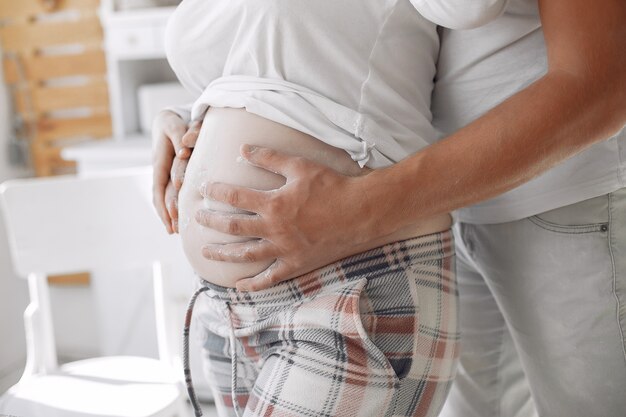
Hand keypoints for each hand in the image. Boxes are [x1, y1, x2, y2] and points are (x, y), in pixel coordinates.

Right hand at [152, 110, 201, 232]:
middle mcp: (159, 171)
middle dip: (166, 214)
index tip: (172, 216)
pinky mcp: (169, 176)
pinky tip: (177, 219)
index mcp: (159, 161)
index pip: (160, 186)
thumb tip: (184, 153)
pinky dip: (170, 207)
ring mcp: (163, 175)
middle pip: (160, 196)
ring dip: (167, 214)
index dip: (164, 202)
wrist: (166, 120)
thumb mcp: (174, 125)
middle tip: (174, 231)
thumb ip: (179, 137)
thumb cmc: (171, 122)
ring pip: (163, 198)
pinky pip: (167, 194)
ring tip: (174, 231)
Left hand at [195, 145, 380, 290]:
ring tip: (206, 252)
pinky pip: (270, 279)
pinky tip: (238, 286)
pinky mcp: (296, 265)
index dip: (216, 192)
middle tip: (198, 219)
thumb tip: (243, 149)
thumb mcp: (300, 166)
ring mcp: (284, 250)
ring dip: (223, 254)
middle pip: (233, 227)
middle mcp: (274, 229)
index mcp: (273, 204)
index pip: (235, 197)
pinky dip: (253, 284)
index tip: (203, 189)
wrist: (361, 213)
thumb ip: (270, 158)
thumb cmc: (333, 186)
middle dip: (212, 222)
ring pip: (245, 255)